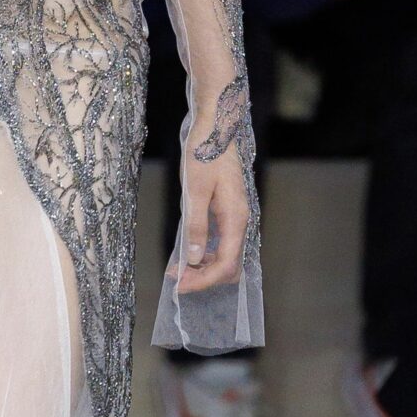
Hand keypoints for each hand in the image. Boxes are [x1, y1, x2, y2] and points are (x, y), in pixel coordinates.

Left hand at [169, 142, 252, 300]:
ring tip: (177, 270)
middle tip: (176, 279)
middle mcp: (240, 222)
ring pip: (226, 257)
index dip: (204, 281)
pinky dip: (206, 254)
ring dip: (203, 268)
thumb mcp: (195, 191)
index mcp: (235, 219)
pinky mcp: (228, 213)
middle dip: (204, 279)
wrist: (215, 129)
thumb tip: (194, 258)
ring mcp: (236, 218)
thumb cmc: (204, 155)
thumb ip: (196, 225)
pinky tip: (188, 253)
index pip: (226, 265)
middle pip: (229, 266)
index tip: (180, 286)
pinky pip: (222, 243)